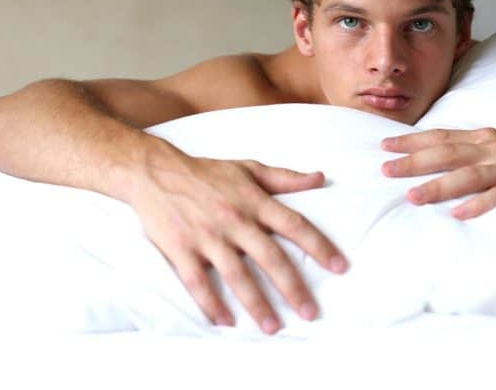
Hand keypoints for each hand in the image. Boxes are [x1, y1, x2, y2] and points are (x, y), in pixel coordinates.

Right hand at [120, 143, 347, 334]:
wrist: (156, 172)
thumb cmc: (206, 172)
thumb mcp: (248, 168)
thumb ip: (285, 178)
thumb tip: (320, 178)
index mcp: (253, 201)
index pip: (294, 225)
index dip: (319, 246)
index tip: (339, 267)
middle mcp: (234, 219)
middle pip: (269, 257)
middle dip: (292, 287)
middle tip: (310, 312)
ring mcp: (206, 236)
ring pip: (236, 275)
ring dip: (256, 304)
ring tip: (273, 327)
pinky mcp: (181, 249)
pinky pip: (198, 282)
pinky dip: (211, 304)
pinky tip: (225, 322)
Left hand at [380, 128, 495, 219]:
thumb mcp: (491, 149)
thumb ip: (462, 151)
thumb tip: (421, 158)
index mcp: (482, 137)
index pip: (440, 136)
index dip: (412, 141)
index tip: (384, 145)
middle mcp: (493, 149)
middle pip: (447, 154)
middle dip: (415, 162)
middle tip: (387, 170)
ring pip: (469, 176)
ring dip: (439, 186)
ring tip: (413, 196)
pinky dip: (479, 205)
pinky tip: (458, 214)